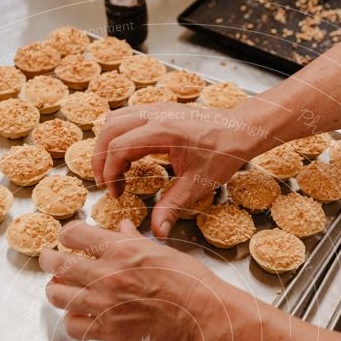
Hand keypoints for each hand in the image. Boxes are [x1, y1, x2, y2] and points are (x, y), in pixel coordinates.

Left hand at [39, 219, 231, 340]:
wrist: (203, 314)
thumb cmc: (191, 281)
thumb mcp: (162, 250)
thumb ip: (133, 240)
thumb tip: (120, 229)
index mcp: (121, 250)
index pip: (73, 234)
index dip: (67, 235)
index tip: (68, 239)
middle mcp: (107, 275)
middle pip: (56, 264)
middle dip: (49, 260)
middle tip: (50, 260)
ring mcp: (105, 304)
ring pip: (57, 296)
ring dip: (56, 291)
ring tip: (60, 289)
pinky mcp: (109, 331)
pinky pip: (72, 326)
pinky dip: (72, 321)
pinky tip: (80, 316)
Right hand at [92, 100, 268, 237]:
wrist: (240, 130)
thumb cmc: (223, 153)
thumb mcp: (197, 184)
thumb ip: (172, 207)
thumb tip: (157, 231)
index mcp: (162, 131)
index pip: (118, 148)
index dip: (110, 173)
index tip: (116, 193)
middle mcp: (154, 115)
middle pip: (109, 130)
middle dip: (100, 159)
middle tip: (105, 183)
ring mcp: (155, 108)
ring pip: (114, 120)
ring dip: (106, 145)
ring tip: (112, 170)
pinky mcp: (158, 109)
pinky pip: (125, 117)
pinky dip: (118, 136)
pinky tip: (127, 156)